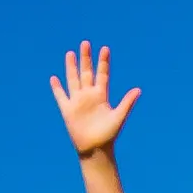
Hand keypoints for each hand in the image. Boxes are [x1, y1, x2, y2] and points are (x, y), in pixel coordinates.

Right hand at [48, 40, 139, 156]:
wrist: (95, 148)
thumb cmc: (109, 134)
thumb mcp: (119, 116)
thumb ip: (127, 102)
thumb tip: (138, 90)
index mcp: (102, 95)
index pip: (102, 74)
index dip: (103, 62)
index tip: (105, 48)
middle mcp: (89, 95)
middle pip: (87, 72)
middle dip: (86, 58)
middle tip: (85, 43)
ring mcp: (78, 101)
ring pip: (73, 80)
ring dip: (71, 67)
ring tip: (70, 53)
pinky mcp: (68, 110)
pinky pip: (61, 96)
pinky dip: (57, 88)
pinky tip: (54, 78)